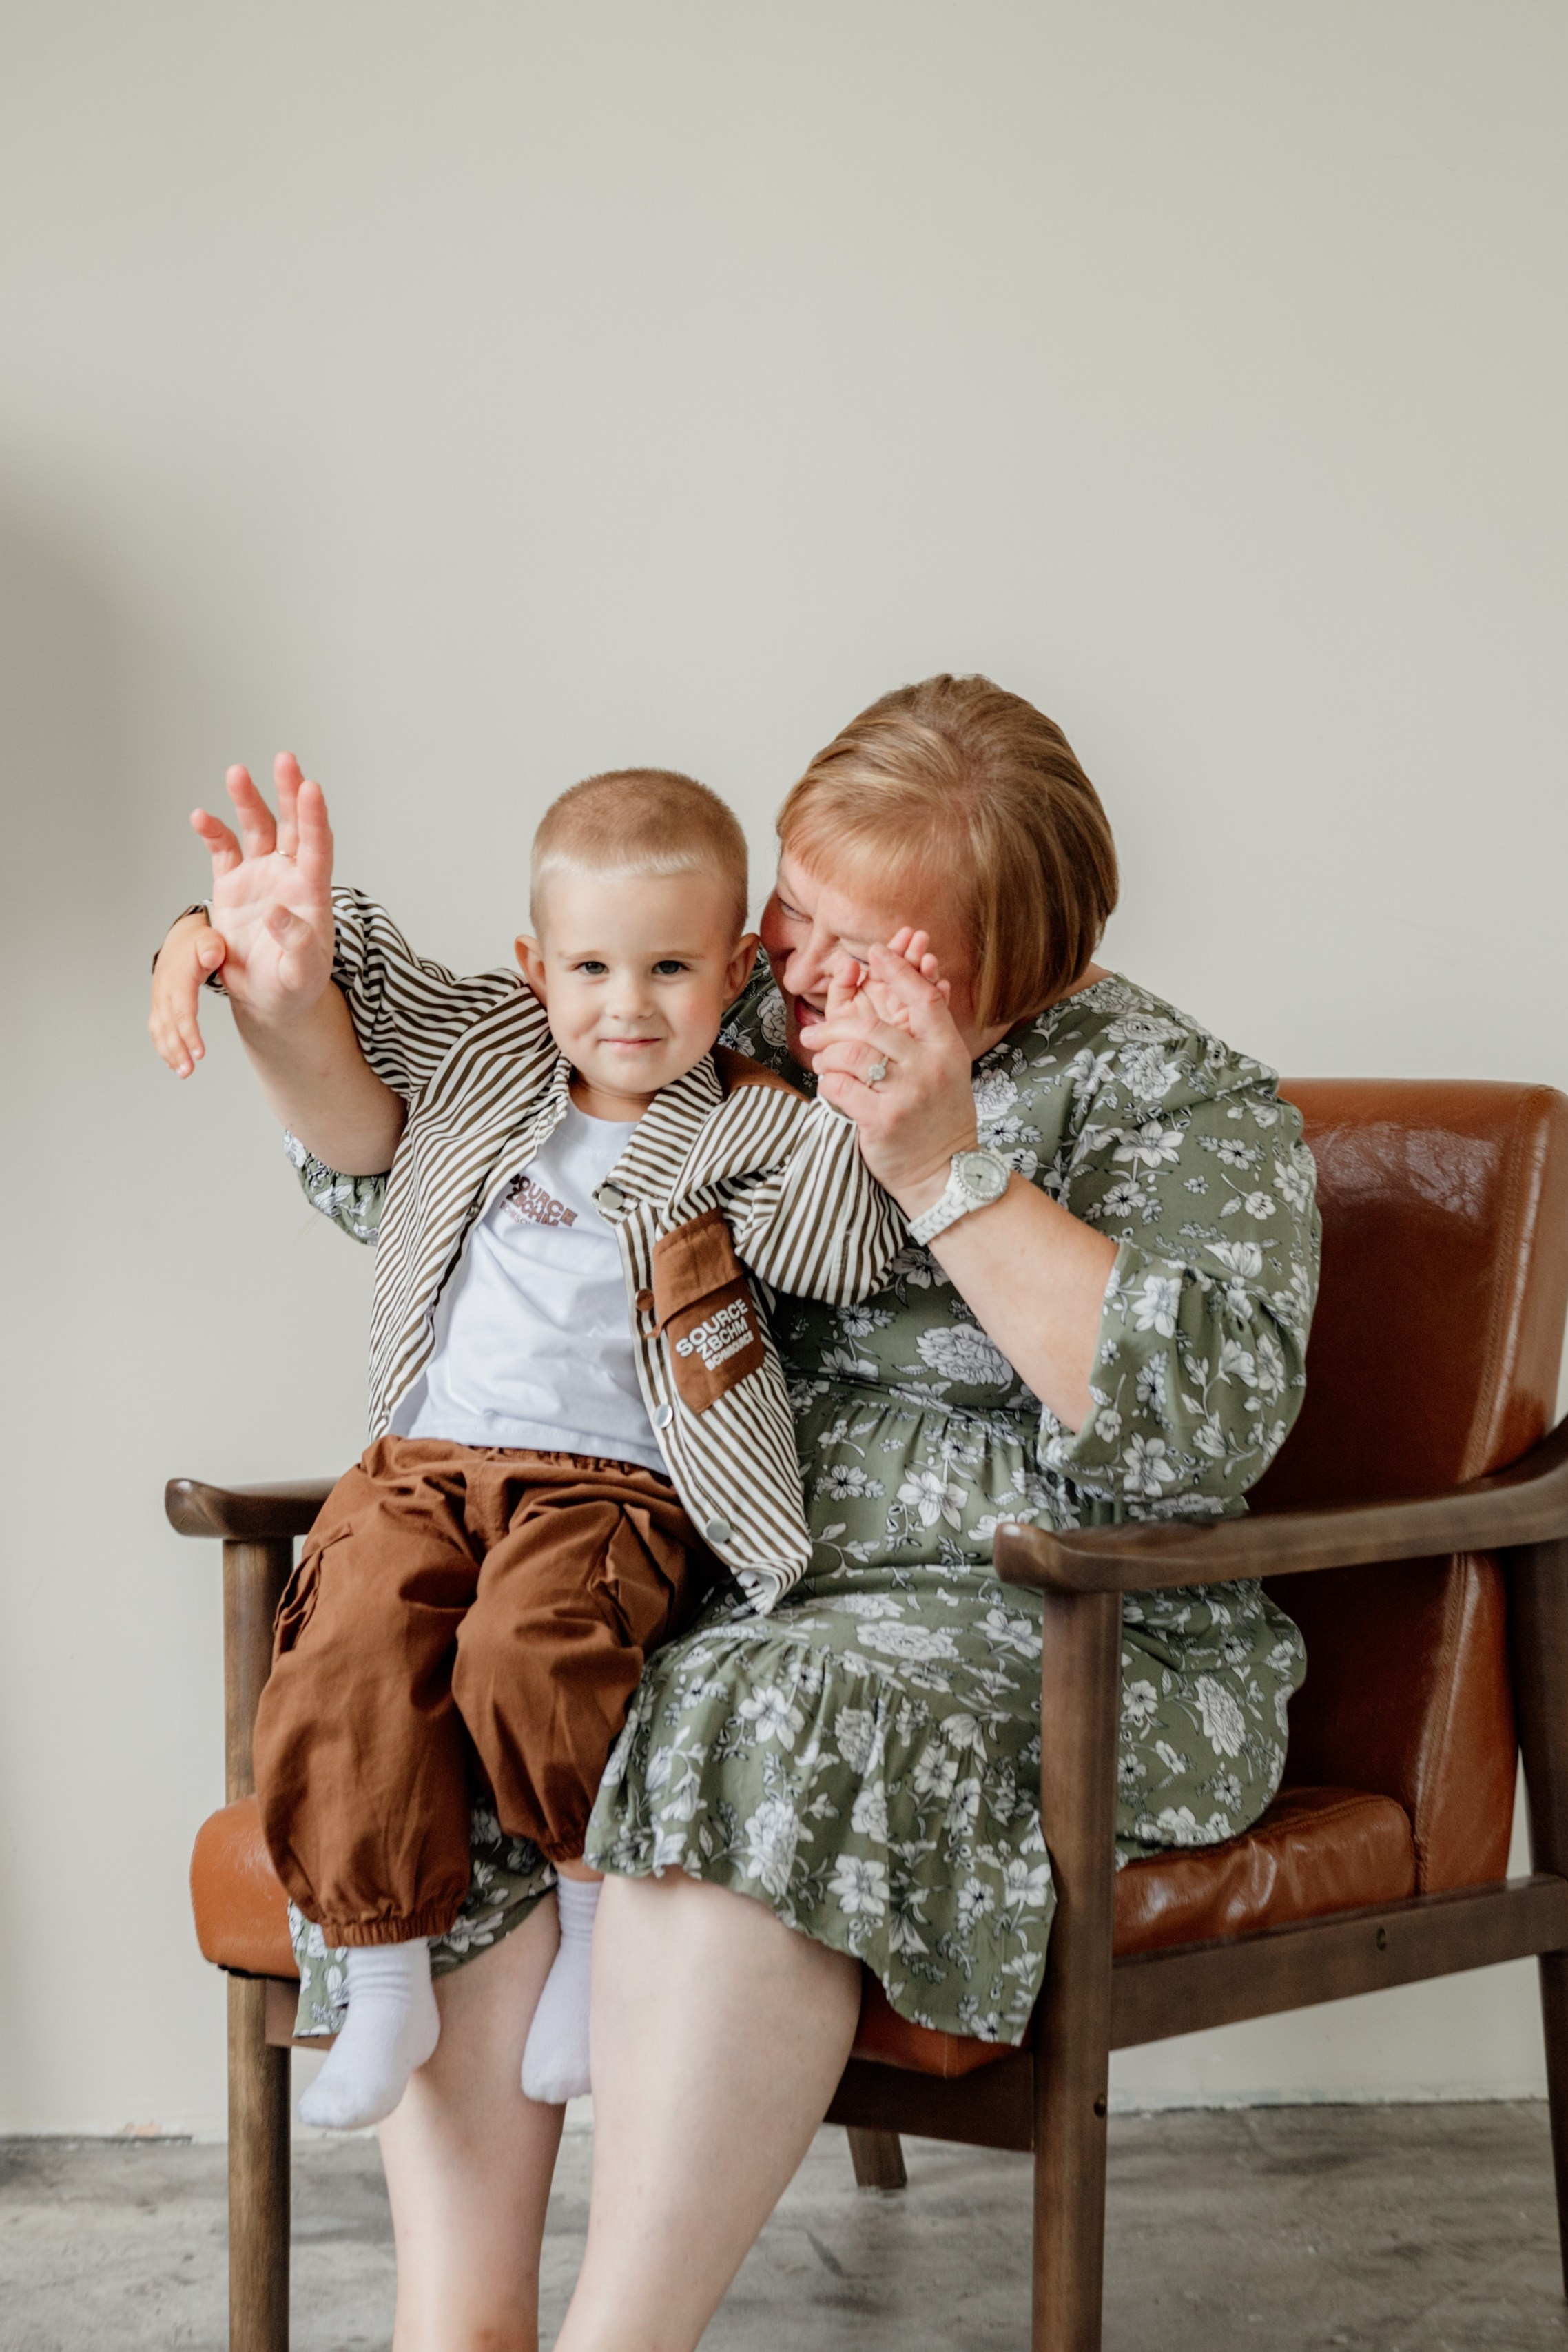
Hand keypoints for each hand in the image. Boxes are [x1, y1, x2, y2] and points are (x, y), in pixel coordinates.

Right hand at [148, 909, 227, 1075]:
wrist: (182, 938)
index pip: (182, 1009)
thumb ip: (212, 947)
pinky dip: (163, 1046)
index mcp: (178, 977)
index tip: (200, 1053)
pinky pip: (157, 1028)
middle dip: (177, 1049)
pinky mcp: (159, 1005)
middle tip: (188, 1071)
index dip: (189, 1032)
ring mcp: (159, 998)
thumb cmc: (201, 941)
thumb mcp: (210, 939)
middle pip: (168, 1024)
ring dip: (169, 1052)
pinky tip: (173, 1062)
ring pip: (159, 1029)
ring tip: (183, 1072)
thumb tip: (212, 956)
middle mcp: (164, 990)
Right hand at [191, 754, 336, 1028]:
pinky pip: (223, 851)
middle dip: (288, 792)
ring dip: (248, 801)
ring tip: (236, 772)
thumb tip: (280, 913)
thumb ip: (297, 945)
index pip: (318, 848)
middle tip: (285, 759)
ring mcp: (261, 877)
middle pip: (292, 826)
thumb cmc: (295, 986)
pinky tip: (201, 816)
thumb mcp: (302, 975)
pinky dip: (212, 832)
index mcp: (312, 894)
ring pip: (258, 830)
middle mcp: (289, 876)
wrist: (270, 998)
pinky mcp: (233, 884)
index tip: (311, 788)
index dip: (315, 818)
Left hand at [807, 930, 978, 1216]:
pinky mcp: (884, 1121)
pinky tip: (830, 1088)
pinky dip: (828, 1084)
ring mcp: (908, 1095)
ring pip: (852, 1056)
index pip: (924, 998)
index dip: (899, 970)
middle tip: (811, 1032)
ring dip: (828, 1056)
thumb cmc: (938, 1118)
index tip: (874, 953)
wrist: (944, 1174)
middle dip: (833, 1026)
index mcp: (947, 1050)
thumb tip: (910, 988)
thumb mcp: (945, 1071)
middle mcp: (930, 1068)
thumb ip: (924, 1035)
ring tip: (821, 1062)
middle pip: (873, 1028)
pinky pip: (841, 1088)